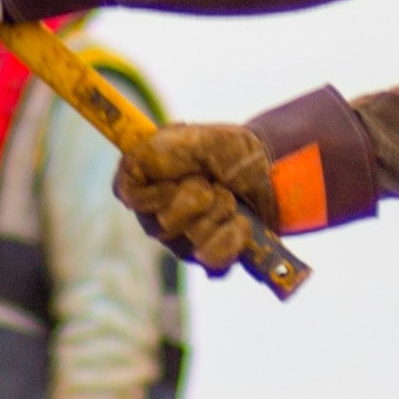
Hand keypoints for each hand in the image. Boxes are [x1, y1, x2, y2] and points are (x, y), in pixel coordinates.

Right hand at [114, 122, 276, 274]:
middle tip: (212, 182)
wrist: (267, 166)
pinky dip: (234, 236)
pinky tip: (241, 220)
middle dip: (197, 197)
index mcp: (145, 184)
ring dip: (221, 211)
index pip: (130, 197)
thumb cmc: (225, 149)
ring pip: (192, 241)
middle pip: (162, 226)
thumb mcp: (191, 137)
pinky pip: (214, 260)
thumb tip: (131, 166)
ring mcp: (181, 241)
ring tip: (229, 197)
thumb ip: (155, 150)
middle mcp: (156, 216)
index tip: (180, 180)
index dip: (156, 194)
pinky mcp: (208, 257)